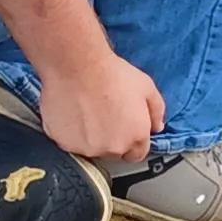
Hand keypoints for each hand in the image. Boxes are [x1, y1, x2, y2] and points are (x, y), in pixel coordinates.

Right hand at [39, 45, 166, 163]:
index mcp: (136, 138)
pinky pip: (71, 143)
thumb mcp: (148, 88)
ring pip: (92, 149)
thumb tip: (156, 127)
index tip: (125, 128)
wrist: (78, 66)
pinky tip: (73, 114)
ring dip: (91, 138)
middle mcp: (112, 148)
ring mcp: (87, 148)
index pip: (137, 154)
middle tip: (105, 115)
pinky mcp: (64, 144)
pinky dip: (72, 133)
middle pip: (114, 153)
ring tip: (88, 113)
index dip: (132, 141)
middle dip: (112, 139)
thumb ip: (156, 112)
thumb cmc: (113, 74)